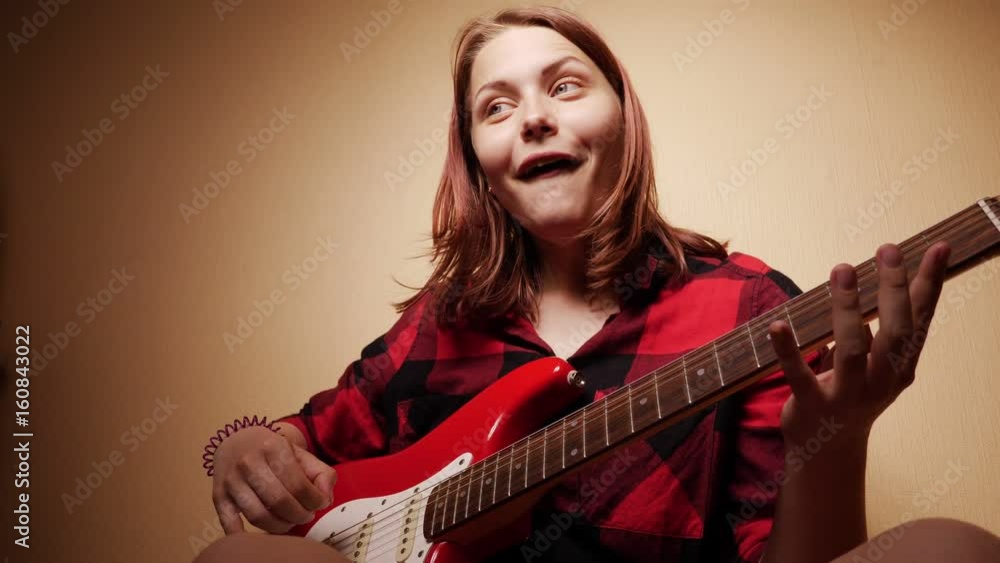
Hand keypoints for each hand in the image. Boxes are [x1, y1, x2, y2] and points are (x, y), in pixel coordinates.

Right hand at [211, 426, 336, 534]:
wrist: (236, 441)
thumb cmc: (273, 452)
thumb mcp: (300, 453)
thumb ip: (321, 473)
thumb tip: (325, 498)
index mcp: (273, 448)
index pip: (299, 484)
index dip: (314, 500)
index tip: (319, 504)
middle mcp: (249, 463)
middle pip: (280, 501)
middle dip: (299, 515)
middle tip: (306, 515)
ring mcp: (231, 481)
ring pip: (258, 516)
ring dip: (280, 526)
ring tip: (289, 522)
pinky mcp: (218, 496)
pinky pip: (230, 524)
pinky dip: (245, 536)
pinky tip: (262, 534)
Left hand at [768, 241, 950, 451]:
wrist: (828, 451)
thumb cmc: (853, 395)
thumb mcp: (878, 365)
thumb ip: (886, 330)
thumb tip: (899, 282)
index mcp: (901, 368)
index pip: (920, 320)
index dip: (930, 283)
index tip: (939, 247)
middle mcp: (881, 382)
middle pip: (896, 331)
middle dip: (894, 289)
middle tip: (887, 249)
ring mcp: (847, 395)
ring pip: (853, 349)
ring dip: (847, 308)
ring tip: (842, 269)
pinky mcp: (812, 405)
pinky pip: (799, 374)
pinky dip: (788, 350)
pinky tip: (777, 325)